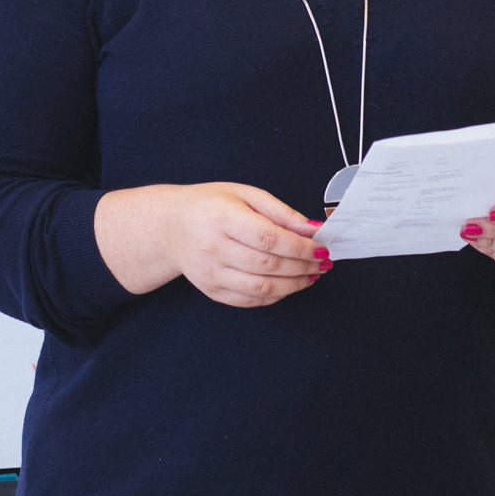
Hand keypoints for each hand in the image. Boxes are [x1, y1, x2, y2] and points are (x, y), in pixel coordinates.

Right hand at [95, 182, 327, 307]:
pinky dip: (275, 296)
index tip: (321, 248)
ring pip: (261, 288)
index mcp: (222, 217)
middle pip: (268, 265)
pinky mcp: (211, 290)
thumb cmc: (211, 205)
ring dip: (293, 285)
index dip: (300, 247)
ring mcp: (210, 273)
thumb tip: (313, 229)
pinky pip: (249, 300)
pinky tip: (288, 285)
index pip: (269, 239)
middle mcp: (213, 248)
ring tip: (311, 276)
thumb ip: (280, 212)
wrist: (171, 226)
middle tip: (323, 263)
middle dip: (302, 267)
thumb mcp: (245, 194)